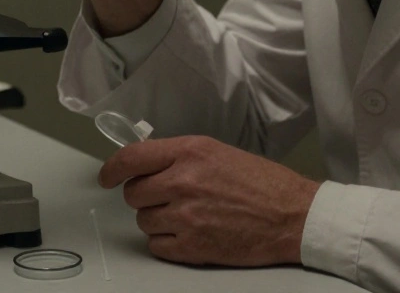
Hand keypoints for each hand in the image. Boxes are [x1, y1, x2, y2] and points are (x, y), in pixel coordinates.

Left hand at [99, 136, 320, 266]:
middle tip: (166, 198)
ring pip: (143, 222)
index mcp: (189, 152)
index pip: (131, 158)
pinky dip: (167, 243)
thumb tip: (145, 164)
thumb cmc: (262, 183)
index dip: (111, 170)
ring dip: (158, 220)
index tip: (106, 177)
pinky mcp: (193, 247)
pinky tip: (189, 234)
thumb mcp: (216, 152)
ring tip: (187, 216)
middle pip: (133, 194)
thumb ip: (178, 156)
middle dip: (145, 197)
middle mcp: (182, 181)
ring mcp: (186, 216)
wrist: (293, 215)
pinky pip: (156, 247)